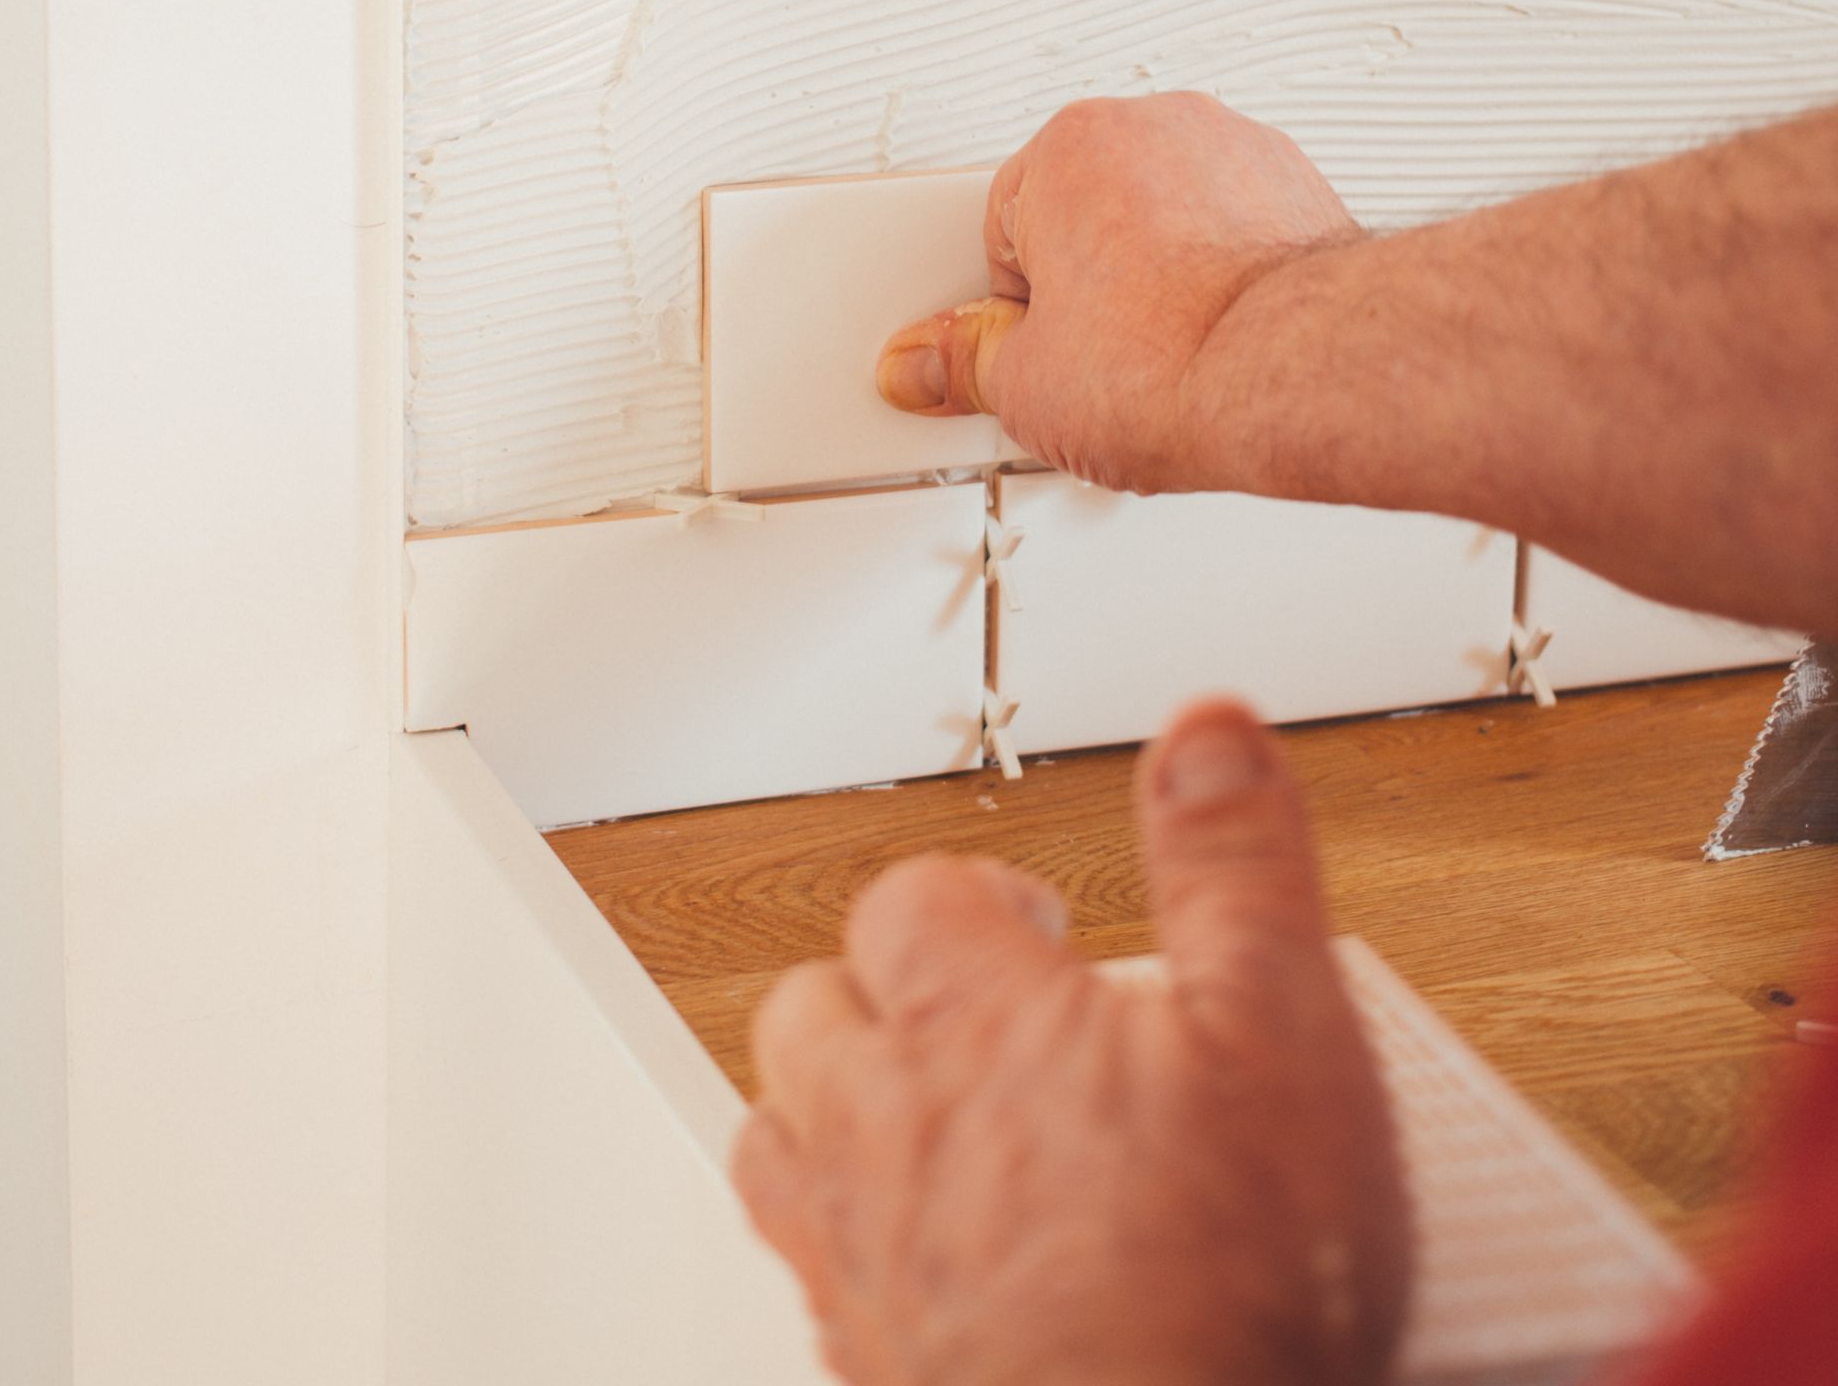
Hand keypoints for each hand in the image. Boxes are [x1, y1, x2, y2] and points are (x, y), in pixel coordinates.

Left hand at [731, 701, 1409, 1385]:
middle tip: (958, 1006)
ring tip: (904, 1109)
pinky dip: (836, 1235)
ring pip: (777, 1132)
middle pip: (811, 1006)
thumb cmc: (1220, 1276)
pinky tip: (907, 1256)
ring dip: (826, 1104)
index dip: (969, 892)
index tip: (1031, 919)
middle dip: (875, 988)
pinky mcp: (866, 1356)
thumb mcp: (1280, 1026)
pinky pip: (802, 1266)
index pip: (911, 900)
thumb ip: (1236, 867)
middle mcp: (884, 1123)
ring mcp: (859, 1246)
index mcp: (971, 1020)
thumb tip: (1206, 732)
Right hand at [874, 93, 1357, 492]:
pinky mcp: (1300, 190)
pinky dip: (1222, 280)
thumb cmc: (1175, 360)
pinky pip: (1234, 233)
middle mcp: (1156, 126)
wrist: (1296, 375)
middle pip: (1083, 215)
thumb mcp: (1023, 386)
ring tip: (1158, 360)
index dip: (1008, 314)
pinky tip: (1214, 344)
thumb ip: (963, 364)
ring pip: (1164, 220)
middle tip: (1088, 365)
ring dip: (1154, 282)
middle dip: (1082, 288)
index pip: (999, 232)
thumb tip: (925, 363)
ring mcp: (1236, 151)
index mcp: (1067, 147)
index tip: (1024, 358)